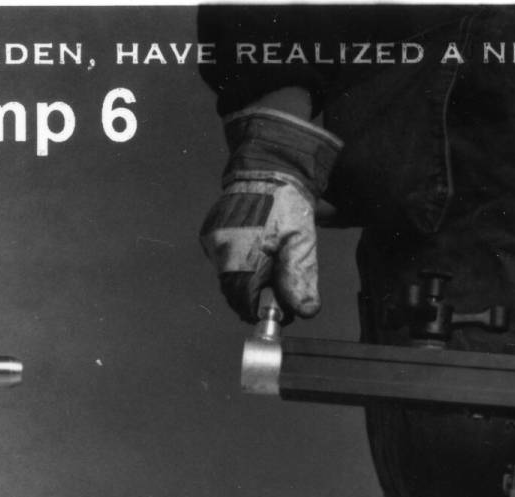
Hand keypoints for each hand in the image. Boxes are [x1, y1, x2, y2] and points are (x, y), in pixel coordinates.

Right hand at [198, 107, 340, 322]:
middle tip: (280, 283)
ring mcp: (211, 240)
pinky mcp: (210, 231)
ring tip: (272, 259)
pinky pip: (224, 259)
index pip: (244, 303)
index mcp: (238, 255)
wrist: (269, 166)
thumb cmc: (288, 204)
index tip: (283, 306)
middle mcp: (218, 250)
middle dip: (257, 294)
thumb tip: (304, 312)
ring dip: (250, 278)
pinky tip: (259, 247)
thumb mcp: (301, 242)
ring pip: (230, 276)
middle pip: (235, 292)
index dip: (264, 309)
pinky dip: (241, 262)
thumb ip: (300, 278)